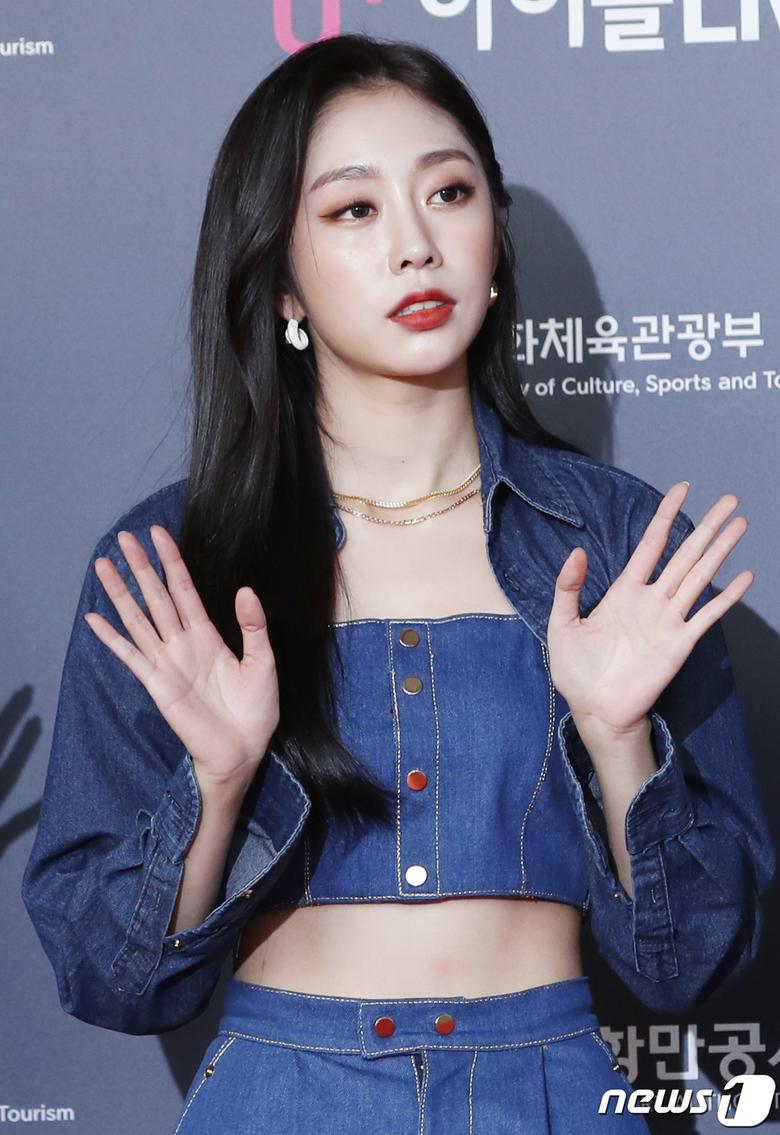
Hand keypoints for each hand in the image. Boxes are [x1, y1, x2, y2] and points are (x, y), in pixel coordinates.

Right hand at [84, 525, 278, 789]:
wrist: (243, 750)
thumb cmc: (256, 710)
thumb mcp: (263, 661)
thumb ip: (253, 626)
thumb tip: (245, 590)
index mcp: (208, 635)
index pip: (184, 589)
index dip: (172, 561)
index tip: (158, 534)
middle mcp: (182, 643)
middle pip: (156, 596)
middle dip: (141, 566)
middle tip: (124, 536)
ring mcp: (166, 662)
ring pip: (138, 618)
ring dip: (120, 592)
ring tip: (103, 565)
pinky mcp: (156, 684)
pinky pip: (130, 656)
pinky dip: (111, 638)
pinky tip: (94, 620)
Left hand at [546, 482, 753, 735]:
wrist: (595, 710)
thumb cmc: (576, 670)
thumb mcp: (562, 624)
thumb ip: (568, 588)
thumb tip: (577, 551)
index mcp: (623, 591)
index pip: (650, 545)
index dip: (665, 517)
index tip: (682, 490)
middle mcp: (651, 600)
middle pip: (685, 554)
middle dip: (707, 526)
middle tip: (730, 499)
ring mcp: (668, 620)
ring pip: (700, 576)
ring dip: (720, 551)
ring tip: (740, 524)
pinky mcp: (679, 644)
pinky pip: (706, 615)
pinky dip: (726, 596)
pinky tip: (744, 576)